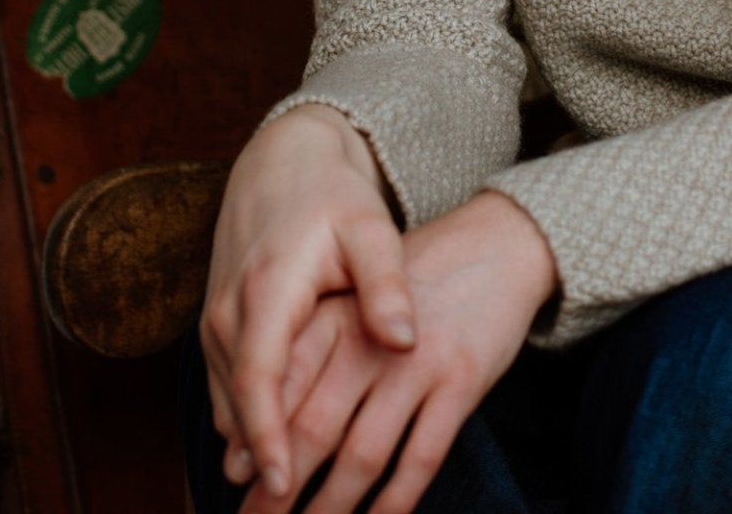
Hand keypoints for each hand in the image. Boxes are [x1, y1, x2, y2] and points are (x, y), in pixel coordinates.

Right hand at [201, 104, 418, 501]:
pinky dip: (245, 424)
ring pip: (226, 402)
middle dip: (255, 464)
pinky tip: (271, 460)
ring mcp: (216, 320)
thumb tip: (405, 339)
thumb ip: (387, 283)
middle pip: (235, 405)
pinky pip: (226, 388)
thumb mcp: (369, 228)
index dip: (267, 436)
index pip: (257, 379)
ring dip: (247, 451)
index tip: (283, 483)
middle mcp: (229, 312)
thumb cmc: (331, 196)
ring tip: (276, 506)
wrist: (281, 160)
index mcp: (267, 291)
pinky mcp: (218, 325)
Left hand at [240, 188, 559, 513]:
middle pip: (314, 428)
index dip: (256, 440)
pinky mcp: (460, 382)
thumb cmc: (416, 283)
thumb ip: (313, 353)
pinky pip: (421, 458)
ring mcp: (418, 363)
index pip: (284, 386)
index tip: (235, 479)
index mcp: (337, 313)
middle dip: (280, 488)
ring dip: (331, 506)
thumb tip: (255, 431)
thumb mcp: (357, 296)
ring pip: (362, 454)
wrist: (496, 244)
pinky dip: (394, 500)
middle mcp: (371, 339)